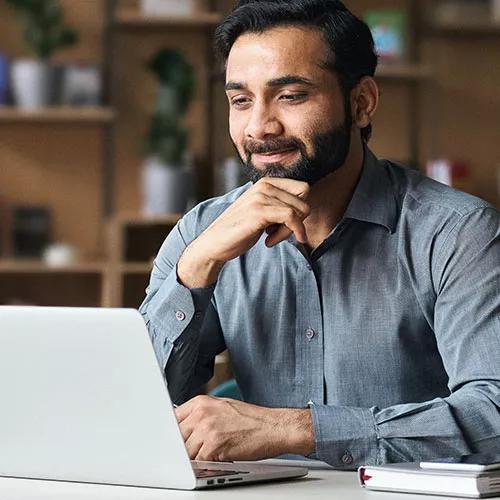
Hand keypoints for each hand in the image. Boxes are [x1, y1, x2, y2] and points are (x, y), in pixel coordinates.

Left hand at [175, 395, 314, 461]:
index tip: (171, 443)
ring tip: (210, 457)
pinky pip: (198, 463)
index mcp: (200, 402)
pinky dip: (204, 468)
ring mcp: (207, 429)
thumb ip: (201, 415)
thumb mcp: (221, 407)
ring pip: (185, 453)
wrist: (273, 426)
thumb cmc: (251, 419)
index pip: (173, 420)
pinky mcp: (214, 446)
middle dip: (182, 449)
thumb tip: (183, 427)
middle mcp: (201, 413)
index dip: (172, 434)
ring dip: (194, 459)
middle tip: (195, 452)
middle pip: (176, 438)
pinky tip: (215, 463)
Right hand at [178, 178, 309, 287]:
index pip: (303, 188)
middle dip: (298, 220)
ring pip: (299, 210)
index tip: (284, 224)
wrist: (214, 243)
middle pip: (304, 199)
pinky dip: (288, 234)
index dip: (300, 209)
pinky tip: (269, 242)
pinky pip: (291, 219)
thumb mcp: (262, 212)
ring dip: (290, 230)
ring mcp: (261, 197)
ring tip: (270, 238)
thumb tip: (306, 208)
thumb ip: (279, 205)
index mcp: (266, 182)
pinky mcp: (259, 211)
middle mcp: (264, 185)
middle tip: (278, 233)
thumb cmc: (239, 230)